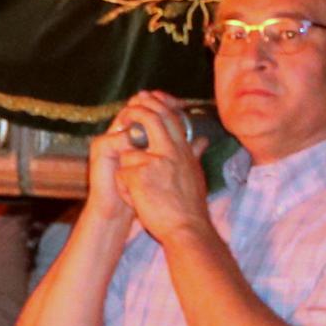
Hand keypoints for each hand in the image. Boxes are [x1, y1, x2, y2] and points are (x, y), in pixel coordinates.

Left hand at [103, 93, 208, 244]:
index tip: (147, 97)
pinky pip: (123, 173)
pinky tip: (135, 201)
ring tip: (136, 190)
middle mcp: (172, 152)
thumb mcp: (196, 174)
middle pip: (152, 118)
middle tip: (127, 110)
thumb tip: (203, 139)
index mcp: (183, 151)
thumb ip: (194, 153)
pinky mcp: (140, 176)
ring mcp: (156, 163)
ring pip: (130, 152)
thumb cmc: (189, 206)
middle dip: (137, 110)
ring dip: (127, 170)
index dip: (157, 103)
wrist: (187, 229)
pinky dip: (124, 188)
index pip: (171, 118)